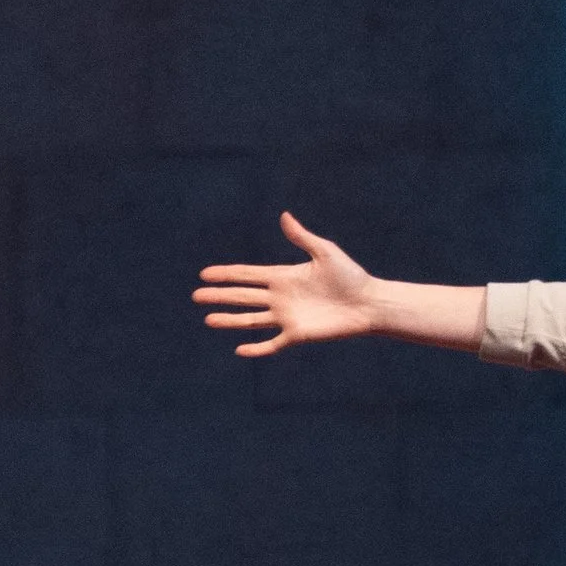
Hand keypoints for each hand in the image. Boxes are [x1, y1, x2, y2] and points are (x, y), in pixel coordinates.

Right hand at [195, 211, 375, 356]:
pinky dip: (256, 349)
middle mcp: (280, 297)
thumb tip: (284, 216)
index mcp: (283, 276)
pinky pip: (272, 344)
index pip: (248, 275)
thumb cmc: (350, 276)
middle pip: (243, 297)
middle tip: (196, 295)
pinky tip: (240, 350)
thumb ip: (302, 237)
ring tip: (208, 320)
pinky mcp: (297, 335)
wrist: (368, 303)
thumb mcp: (325, 252)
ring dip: (229, 320)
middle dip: (219, 296)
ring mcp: (286, 318)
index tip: (205, 274)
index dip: (227, 274)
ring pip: (250, 320)